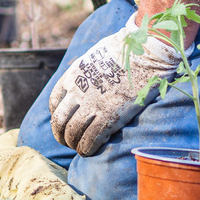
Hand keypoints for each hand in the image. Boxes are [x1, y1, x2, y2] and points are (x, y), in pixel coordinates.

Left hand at [50, 13, 183, 155]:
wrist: (145, 50)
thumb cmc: (127, 48)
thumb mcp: (97, 54)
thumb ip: (89, 68)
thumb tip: (93, 74)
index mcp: (73, 75)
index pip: (54, 102)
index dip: (57, 115)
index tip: (64, 122)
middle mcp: (77, 91)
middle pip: (59, 121)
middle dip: (60, 134)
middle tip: (66, 141)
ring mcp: (92, 105)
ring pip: (72, 133)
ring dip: (73, 143)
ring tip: (78, 148)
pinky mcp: (109, 117)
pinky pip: (90, 140)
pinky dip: (86, 149)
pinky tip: (88, 151)